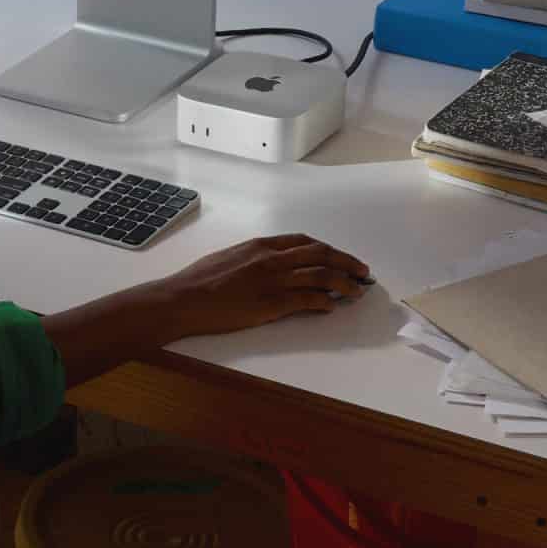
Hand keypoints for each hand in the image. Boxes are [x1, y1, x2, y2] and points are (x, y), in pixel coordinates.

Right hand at [145, 234, 370, 338]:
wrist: (184, 298)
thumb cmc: (199, 280)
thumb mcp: (229, 258)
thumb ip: (254, 259)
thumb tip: (270, 266)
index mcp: (261, 245)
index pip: (304, 241)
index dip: (328, 249)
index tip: (340, 257)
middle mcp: (271, 258)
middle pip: (321, 254)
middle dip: (346, 261)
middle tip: (362, 271)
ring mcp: (273, 280)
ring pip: (322, 275)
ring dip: (345, 283)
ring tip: (357, 291)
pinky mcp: (272, 303)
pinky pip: (308, 299)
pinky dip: (325, 301)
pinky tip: (332, 306)